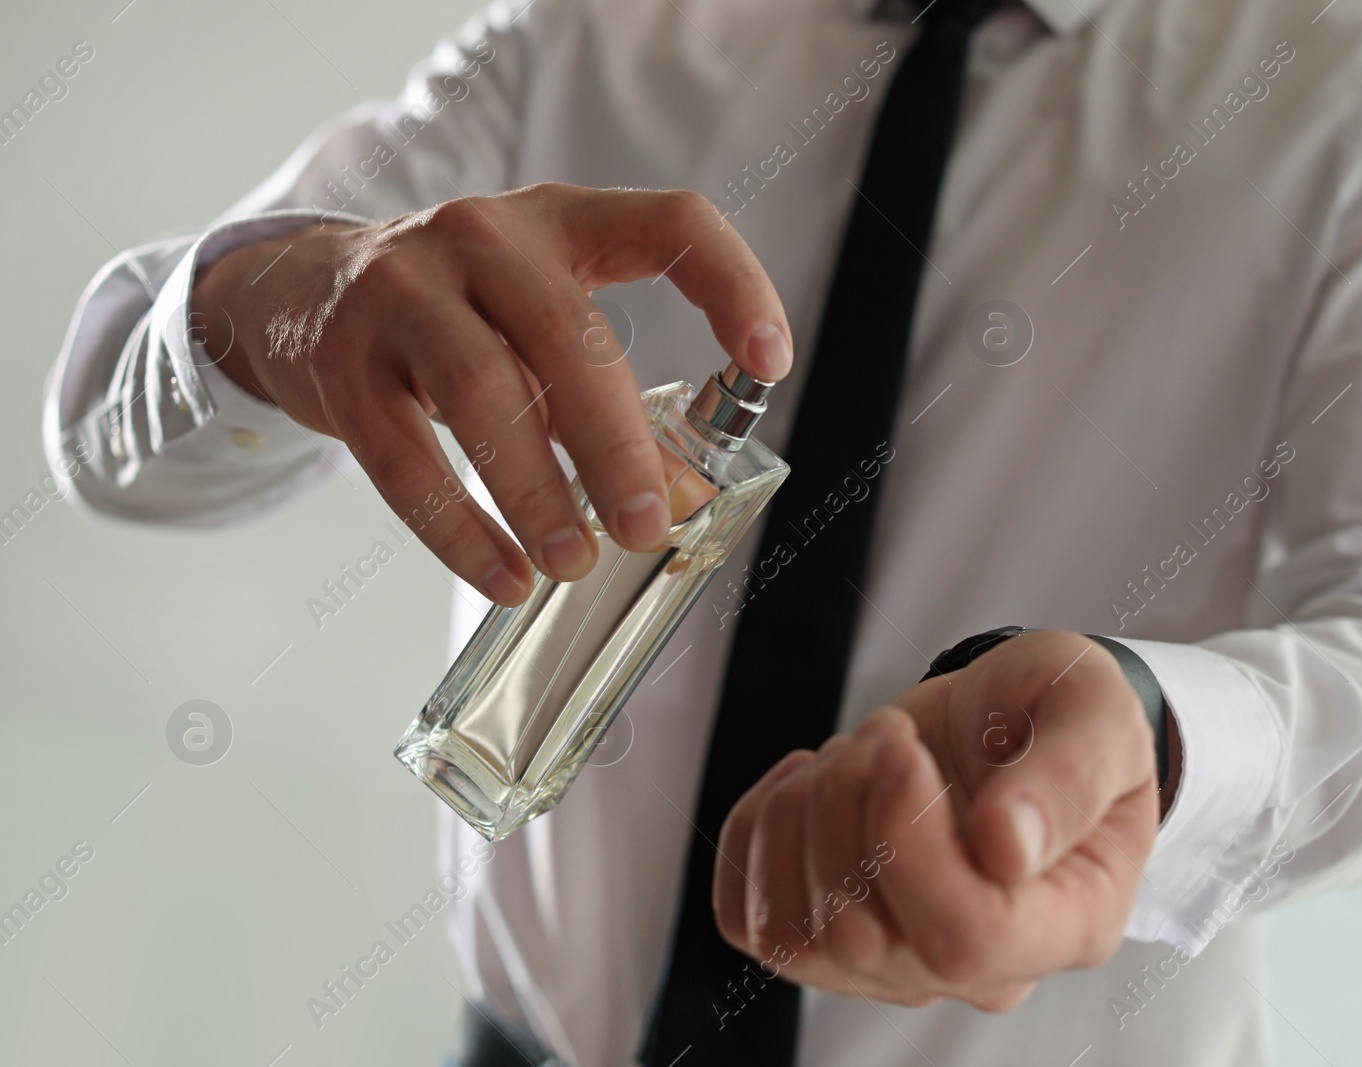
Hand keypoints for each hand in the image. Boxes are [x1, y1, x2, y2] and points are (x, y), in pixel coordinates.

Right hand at [191, 184, 791, 602]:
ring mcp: (402, 292)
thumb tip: (683, 501)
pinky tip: (504, 578)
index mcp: (561, 221)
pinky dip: (459, 530)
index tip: (768, 365)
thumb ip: (611, 398)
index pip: (670, 223)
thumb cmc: (458, 316)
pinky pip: (403, 458)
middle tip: (649, 524)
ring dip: (537, 489)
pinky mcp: (343, 362)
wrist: (300, 293)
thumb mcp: (539, 326)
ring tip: (575, 562)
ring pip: (481, 390)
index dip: (731, 285)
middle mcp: (482, 238)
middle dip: (615, 440)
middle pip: (563, 333)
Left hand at [713, 631, 1160, 1009]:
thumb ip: (1070, 774)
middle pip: (862, 934)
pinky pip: (749, 919)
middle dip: (849, 805)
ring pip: (796, 933)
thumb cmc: (1059, 719)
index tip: (904, 748)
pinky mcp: (828, 934)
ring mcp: (898, 963)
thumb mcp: (1096, 713)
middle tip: (890, 731)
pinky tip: (807, 780)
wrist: (1009, 719)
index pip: (967, 938)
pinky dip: (753, 835)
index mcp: (1067, 922)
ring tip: (860, 749)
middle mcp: (982, 967)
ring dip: (803, 814)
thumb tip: (1010, 844)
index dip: (908, 842)